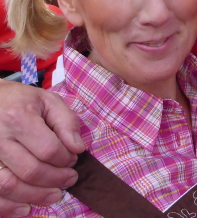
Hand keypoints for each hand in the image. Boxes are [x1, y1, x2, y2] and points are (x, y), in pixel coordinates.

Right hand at [0, 80, 83, 215]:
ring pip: (8, 186)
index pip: (48, 149)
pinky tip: (25, 208)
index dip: (66, 159)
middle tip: (70, 179)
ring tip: (55, 196)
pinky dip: (7, 207)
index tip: (73, 159)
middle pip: (30, 170)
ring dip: (35, 196)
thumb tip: (77, 149)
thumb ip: (66, 122)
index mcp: (19, 118)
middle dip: (56, 179)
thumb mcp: (49, 101)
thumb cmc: (21, 101)